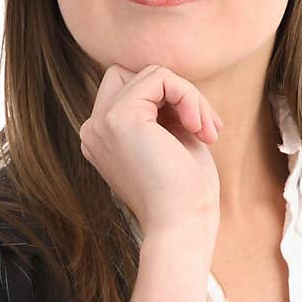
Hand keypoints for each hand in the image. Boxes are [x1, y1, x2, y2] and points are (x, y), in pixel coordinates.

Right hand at [78, 63, 223, 240]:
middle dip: (178, 93)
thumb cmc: (187, 193)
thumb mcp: (173, 140)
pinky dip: (189, 96)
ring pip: (152, 74)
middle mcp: (94, 129)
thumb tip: (169, 78)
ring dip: (190, 97)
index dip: (169, 100)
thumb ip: (164, 109)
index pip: (131, 89)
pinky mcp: (118, 117)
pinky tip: (199, 128)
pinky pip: (160, 77)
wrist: (183, 226)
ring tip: (207, 131)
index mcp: (103, 138)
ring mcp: (102, 123)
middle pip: (136, 75)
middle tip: (204, 127)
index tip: (198, 129)